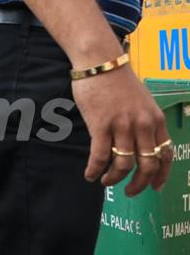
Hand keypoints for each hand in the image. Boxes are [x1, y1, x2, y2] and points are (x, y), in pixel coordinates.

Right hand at [73, 65, 171, 196]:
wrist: (101, 62)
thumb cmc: (117, 79)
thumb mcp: (141, 101)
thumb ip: (144, 121)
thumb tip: (138, 141)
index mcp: (155, 120)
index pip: (165, 154)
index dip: (161, 175)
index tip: (155, 187)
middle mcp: (143, 126)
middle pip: (147, 165)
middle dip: (139, 184)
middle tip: (130, 192)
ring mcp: (122, 126)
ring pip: (123, 164)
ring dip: (114, 179)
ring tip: (105, 181)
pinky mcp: (101, 125)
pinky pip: (100, 156)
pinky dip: (95, 169)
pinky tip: (89, 174)